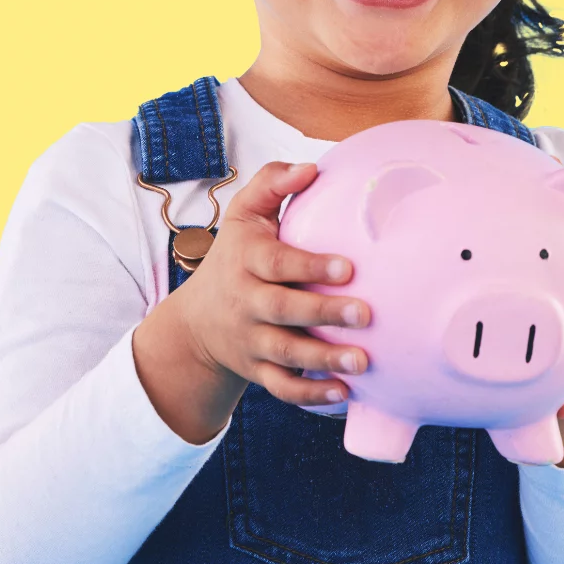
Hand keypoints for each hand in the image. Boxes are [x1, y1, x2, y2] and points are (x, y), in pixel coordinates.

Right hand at [176, 161, 371, 408]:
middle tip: (366, 314)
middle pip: (283, 310)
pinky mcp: (257, 371)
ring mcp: (251, 340)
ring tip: (363, 361)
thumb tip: (311, 167)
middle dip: (323, 313)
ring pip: (285, 354)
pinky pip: (281, 389)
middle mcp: (246, 302)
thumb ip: (272, 183)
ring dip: (324, 359)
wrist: (197, 321)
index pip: (276, 263)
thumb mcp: (242, 214)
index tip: (348, 267)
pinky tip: (343, 394)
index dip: (310, 266)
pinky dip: (310, 395)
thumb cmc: (236, 254)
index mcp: (246, 260)